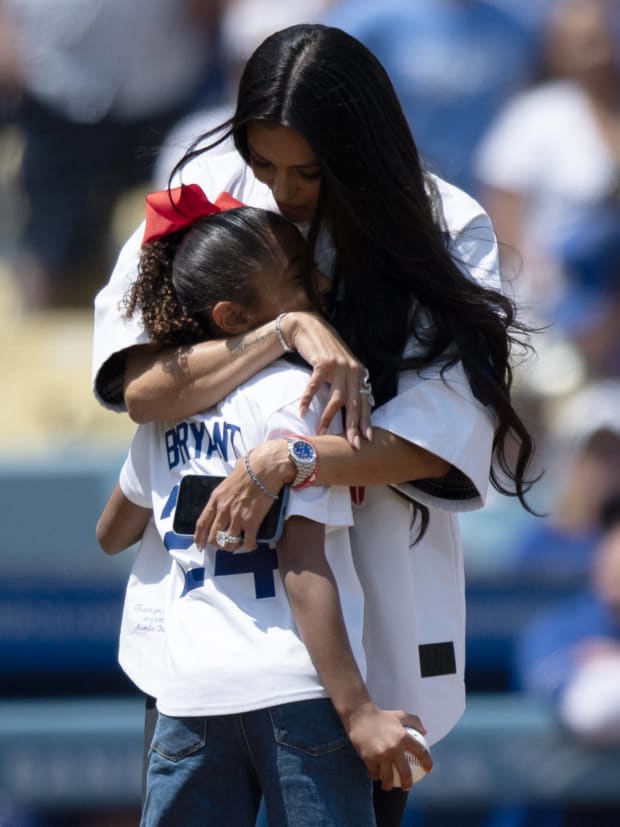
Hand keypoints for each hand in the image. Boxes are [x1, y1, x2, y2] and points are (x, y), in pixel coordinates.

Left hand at [194, 440, 292, 550]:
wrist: (264, 468)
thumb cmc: (249, 468)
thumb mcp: (228, 480)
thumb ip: (224, 493)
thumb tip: (227, 493)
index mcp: (216, 498)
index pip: (202, 523)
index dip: (199, 537)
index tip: (200, 545)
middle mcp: (223, 509)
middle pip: (213, 537)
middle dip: (217, 545)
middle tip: (224, 544)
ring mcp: (237, 517)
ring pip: (228, 543)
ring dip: (232, 547)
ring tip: (238, 544)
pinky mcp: (252, 521)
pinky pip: (248, 542)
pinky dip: (249, 546)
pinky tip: (252, 543)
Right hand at [281, 312, 372, 447]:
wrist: (310, 328)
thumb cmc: (325, 351)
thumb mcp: (342, 367)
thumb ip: (348, 384)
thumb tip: (351, 407)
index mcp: (359, 373)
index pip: (365, 402)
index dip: (366, 421)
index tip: (367, 438)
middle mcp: (352, 370)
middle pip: (354, 404)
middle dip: (354, 427)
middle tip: (353, 444)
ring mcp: (338, 366)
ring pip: (336, 399)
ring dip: (329, 418)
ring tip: (322, 433)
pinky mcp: (322, 363)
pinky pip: (315, 386)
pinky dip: (307, 400)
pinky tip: (302, 412)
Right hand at [345, 703, 432, 790]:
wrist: (359, 716)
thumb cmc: (381, 716)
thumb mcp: (400, 715)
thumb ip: (414, 721)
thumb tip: (425, 732)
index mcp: (403, 737)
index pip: (421, 752)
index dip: (427, 763)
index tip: (428, 770)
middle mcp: (394, 748)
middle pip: (405, 773)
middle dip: (407, 784)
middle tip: (406, 786)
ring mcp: (381, 755)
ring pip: (388, 778)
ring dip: (389, 785)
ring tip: (389, 786)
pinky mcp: (368, 758)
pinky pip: (374, 773)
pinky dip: (376, 776)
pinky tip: (377, 777)